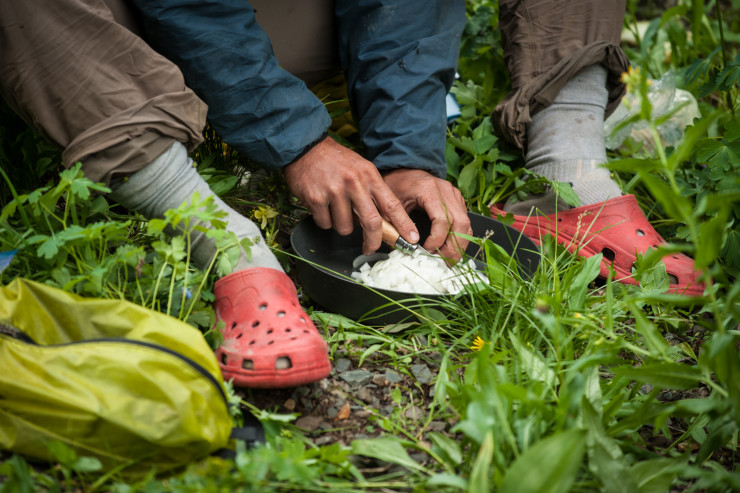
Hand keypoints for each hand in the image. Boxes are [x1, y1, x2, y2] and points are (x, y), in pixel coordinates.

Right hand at [283, 137, 418, 254]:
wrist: (306, 147)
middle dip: (373, 241)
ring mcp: (334, 191)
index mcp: (369, 176)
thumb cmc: (336, 160)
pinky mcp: (316, 199)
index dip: (403, 225)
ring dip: (341, 225)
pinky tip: (322, 206)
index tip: (411, 239)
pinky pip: (325, 223)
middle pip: (372, 222)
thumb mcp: (361, 169)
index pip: (392, 205)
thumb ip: (373, 191)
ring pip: (345, 227)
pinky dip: (324, 220)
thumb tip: (384, 220)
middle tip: (370, 248)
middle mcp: (354, 183)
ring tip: (336, 209)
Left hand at [382, 169, 470, 261]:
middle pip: (460, 223)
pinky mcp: (457, 199)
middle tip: (443, 262)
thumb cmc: (397, 185)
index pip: (442, 220)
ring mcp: (454, 194)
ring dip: (459, 244)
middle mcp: (446, 191)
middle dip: (453, 247)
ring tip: (448, 259)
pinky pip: (465, 221)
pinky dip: (461, 237)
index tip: (426, 251)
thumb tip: (405, 247)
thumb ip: (399, 224)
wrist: (405, 171)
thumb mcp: (392, 204)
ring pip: (466, 223)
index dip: (436, 240)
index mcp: (429, 190)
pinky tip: (451, 248)